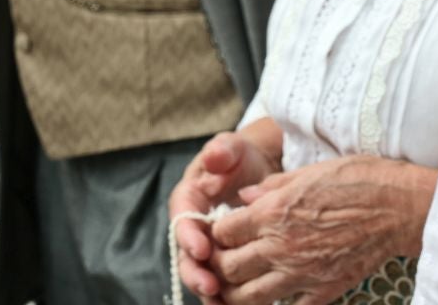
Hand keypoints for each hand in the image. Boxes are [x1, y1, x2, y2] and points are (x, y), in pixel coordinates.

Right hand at [169, 131, 280, 301]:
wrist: (255, 170)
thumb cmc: (239, 158)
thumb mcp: (231, 148)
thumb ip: (221, 151)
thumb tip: (213, 157)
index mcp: (187, 200)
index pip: (183, 221)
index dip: (189, 237)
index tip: (202, 249)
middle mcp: (192, 227)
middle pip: (186, 256)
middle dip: (196, 273)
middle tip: (210, 286)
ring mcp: (205, 246)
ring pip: (201, 273)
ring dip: (209, 291)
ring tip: (222, 304)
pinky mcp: (221, 259)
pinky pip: (220, 281)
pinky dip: (226, 295)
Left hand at [209, 156, 433, 304]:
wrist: (398, 207)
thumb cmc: (358, 180)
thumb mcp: (308, 171)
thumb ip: (270, 187)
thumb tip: (244, 195)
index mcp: (273, 213)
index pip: (223, 232)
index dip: (215, 233)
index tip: (220, 231)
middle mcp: (280, 246)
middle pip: (228, 268)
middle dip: (218, 265)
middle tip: (222, 260)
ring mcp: (301, 273)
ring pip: (250, 297)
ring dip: (236, 293)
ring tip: (236, 286)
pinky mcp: (323, 291)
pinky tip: (276, 297)